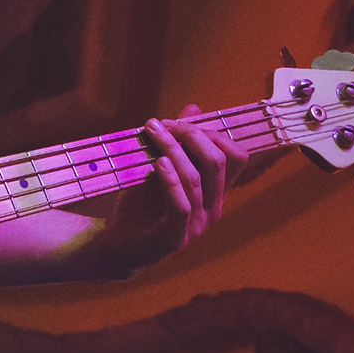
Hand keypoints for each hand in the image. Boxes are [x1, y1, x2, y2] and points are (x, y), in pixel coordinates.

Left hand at [141, 105, 248, 246]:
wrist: (117, 244)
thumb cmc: (141, 206)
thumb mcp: (160, 168)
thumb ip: (178, 142)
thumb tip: (193, 108)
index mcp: (215, 192)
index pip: (236, 156)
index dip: (213, 132)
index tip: (180, 120)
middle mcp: (213, 209)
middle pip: (218, 162)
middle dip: (192, 135)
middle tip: (164, 124)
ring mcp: (196, 226)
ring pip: (196, 179)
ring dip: (173, 149)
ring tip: (152, 132)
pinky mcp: (175, 239)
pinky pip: (181, 206)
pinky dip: (171, 180)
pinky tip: (159, 162)